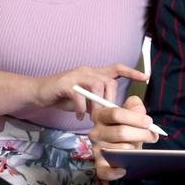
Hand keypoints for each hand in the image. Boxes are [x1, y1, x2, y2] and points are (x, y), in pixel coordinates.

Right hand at [33, 64, 147, 119]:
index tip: (145, 77)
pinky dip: (81, 108)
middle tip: (107, 115)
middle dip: (110, 99)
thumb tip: (112, 112)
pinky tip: (79, 116)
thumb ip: (97, 101)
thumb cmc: (63, 96)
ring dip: (97, 104)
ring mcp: (75, 75)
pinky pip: (79, 95)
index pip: (116, 68)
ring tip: (93, 117)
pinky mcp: (64, 83)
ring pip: (96, 85)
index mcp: (93, 73)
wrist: (38, 92)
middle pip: (108, 80)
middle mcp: (86, 70)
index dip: (131, 72)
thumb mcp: (84, 98)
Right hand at [89, 95, 159, 180]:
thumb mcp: (130, 113)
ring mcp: (96, 149)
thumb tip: (138, 110)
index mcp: (101, 116)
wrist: (122, 145)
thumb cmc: (126, 128)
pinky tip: (124, 169)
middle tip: (153, 136)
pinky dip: (114, 172)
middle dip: (141, 134)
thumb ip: (134, 106)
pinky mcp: (99, 165)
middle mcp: (95, 132)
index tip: (148, 122)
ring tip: (140, 149)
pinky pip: (104, 171)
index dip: (135, 118)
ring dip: (134, 150)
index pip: (115, 114)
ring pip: (120, 150)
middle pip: (120, 132)